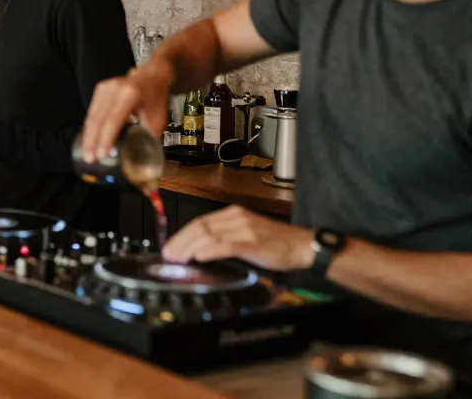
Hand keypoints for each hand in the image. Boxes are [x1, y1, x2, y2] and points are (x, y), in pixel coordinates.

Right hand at [80, 65, 172, 162]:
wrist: (153, 76)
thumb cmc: (156, 98)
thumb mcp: (158, 119)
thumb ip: (148, 138)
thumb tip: (140, 158)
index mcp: (130, 94)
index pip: (114, 119)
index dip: (106, 138)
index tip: (102, 154)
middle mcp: (114, 89)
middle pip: (98, 119)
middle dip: (93, 141)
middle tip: (91, 159)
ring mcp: (105, 88)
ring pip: (92, 116)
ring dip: (89, 136)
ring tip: (88, 153)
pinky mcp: (100, 90)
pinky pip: (92, 112)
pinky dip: (90, 128)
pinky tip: (89, 140)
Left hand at [162, 205, 315, 271]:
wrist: (302, 246)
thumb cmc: (276, 243)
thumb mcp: (246, 233)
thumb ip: (225, 237)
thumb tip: (200, 249)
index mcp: (233, 214)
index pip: (200, 222)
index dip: (182, 235)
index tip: (170, 246)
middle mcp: (237, 218)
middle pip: (201, 227)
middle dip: (181, 242)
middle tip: (169, 255)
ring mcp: (246, 230)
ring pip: (210, 236)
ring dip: (190, 248)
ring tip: (179, 258)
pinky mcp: (254, 243)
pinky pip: (227, 245)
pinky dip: (211, 251)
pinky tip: (200, 257)